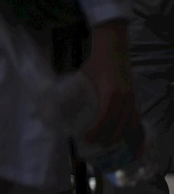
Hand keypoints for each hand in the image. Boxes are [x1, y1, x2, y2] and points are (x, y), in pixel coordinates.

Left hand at [80, 21, 139, 146]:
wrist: (113, 50)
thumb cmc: (95, 63)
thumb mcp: (82, 76)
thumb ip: (74, 90)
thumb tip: (57, 103)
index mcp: (110, 92)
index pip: (106, 117)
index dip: (97, 129)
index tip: (87, 137)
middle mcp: (124, 97)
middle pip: (118, 123)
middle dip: (107, 136)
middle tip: (94, 143)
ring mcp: (131, 97)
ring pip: (129, 122)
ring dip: (119, 134)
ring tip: (107, 142)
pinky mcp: (134, 97)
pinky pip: (135, 116)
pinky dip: (130, 127)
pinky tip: (123, 135)